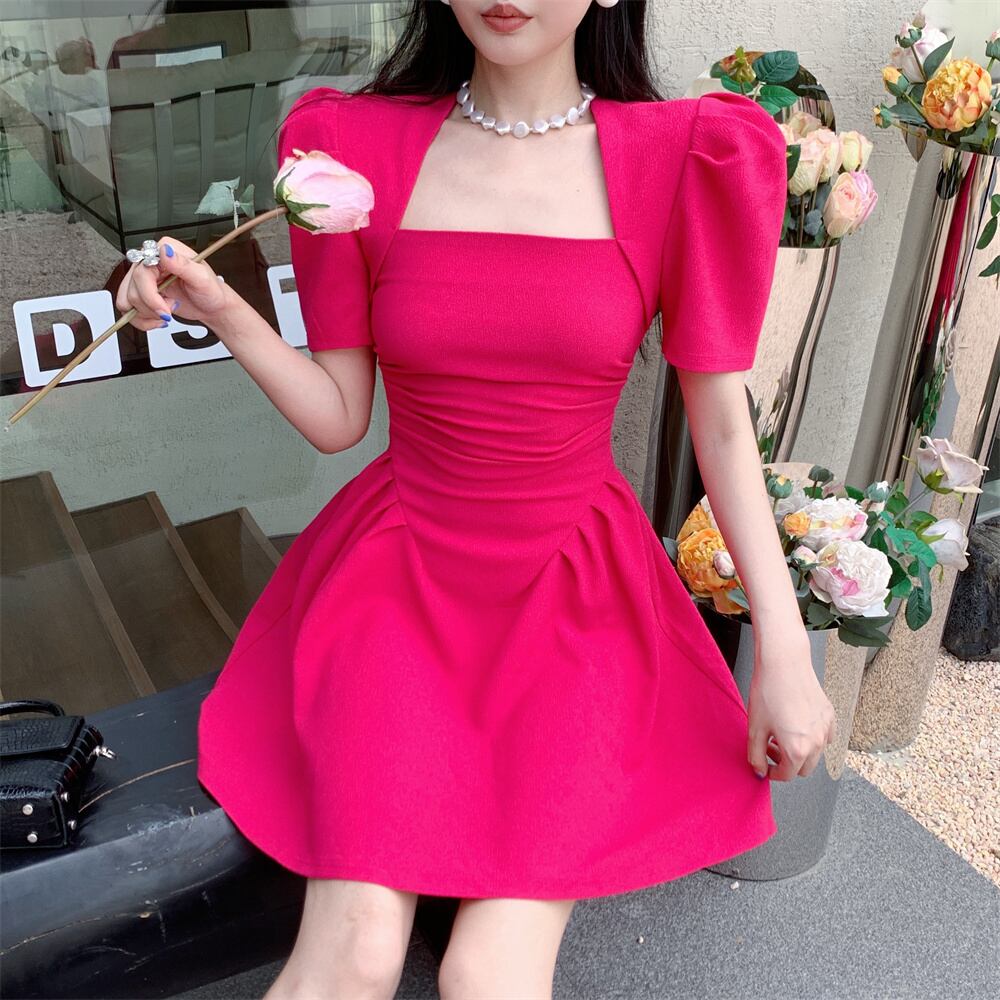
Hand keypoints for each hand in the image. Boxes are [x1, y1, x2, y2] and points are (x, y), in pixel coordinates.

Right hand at [115, 236, 230, 330]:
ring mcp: (145, 278)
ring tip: (166, 312)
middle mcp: (150, 262)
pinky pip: (127, 309)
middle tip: (169, 310)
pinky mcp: (143, 293)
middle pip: (131, 288)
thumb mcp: (202, 277)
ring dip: (146, 313)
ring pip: (126, 300)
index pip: (141, 272)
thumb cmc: (211, 290)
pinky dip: (141, 320)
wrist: (213, 306)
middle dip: (151, 306)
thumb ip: (182, 264)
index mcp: (163, 252)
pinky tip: (157, 319)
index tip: (166, 307)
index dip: (150, 294)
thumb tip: (165, 251)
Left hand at [746, 627, 836, 781]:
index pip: (786, 775)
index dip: (772, 773)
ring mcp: (826, 729)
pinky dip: (812, 738)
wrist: (784, 663)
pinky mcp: (830, 716)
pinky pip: (825, 737)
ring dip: (800, 751)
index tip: (764, 765)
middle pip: (803, 769)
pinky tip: (797, 724)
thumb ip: (755, 755)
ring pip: (815, 754)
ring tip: (781, 734)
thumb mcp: (754, 728)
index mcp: (797, 750)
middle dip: (786, 763)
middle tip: (769, 747)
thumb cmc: (768, 692)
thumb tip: (759, 771)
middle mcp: (816, 743)